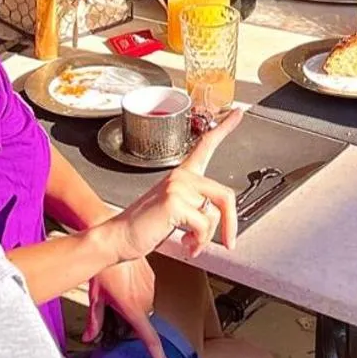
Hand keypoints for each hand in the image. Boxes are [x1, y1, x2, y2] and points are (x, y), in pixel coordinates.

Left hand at [87, 257, 162, 357]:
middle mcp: (145, 301)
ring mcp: (150, 288)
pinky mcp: (151, 278)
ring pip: (144, 306)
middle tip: (113, 309)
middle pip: (142, 321)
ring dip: (133, 305)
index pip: (150, 340)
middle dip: (130, 320)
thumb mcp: (95, 297)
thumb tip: (87, 337)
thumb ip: (94, 320)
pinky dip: (137, 292)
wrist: (113, 242)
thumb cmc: (103, 270)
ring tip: (116, 291)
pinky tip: (124, 282)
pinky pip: (146, 292)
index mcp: (133, 309)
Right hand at [109, 109, 242, 262]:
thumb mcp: (176, 211)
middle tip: (229, 241)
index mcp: (182, 175)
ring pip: (214, 215)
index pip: (206, 144)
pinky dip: (199, 241)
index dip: (225, 127)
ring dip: (205, 237)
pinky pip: (203, 225)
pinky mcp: (173, 202)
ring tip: (190, 242)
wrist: (119, 237)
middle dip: (231, 224)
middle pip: (225, 195)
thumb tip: (221, 219)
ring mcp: (177, 187)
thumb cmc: (145, 226)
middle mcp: (181, 176)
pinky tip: (186, 244)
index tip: (237, 113)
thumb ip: (197, 207)